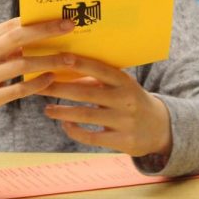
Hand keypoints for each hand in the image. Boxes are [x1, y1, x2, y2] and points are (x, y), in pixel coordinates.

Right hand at [0, 18, 75, 138]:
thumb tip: (29, 30)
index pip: (11, 25)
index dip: (37, 20)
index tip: (60, 16)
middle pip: (17, 39)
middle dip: (46, 31)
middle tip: (70, 26)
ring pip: (21, 65)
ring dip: (48, 61)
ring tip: (69, 58)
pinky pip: (16, 91)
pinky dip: (36, 85)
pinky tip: (51, 80)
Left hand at [37, 54, 171, 158]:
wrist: (159, 127)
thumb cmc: (130, 99)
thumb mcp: (121, 85)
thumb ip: (98, 80)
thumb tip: (64, 70)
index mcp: (124, 81)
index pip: (99, 69)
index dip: (79, 63)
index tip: (59, 58)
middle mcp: (125, 99)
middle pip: (86, 93)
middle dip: (59, 89)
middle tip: (39, 85)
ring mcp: (124, 121)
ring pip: (85, 115)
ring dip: (62, 112)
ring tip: (46, 109)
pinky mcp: (122, 140)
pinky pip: (91, 136)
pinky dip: (74, 131)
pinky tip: (64, 125)